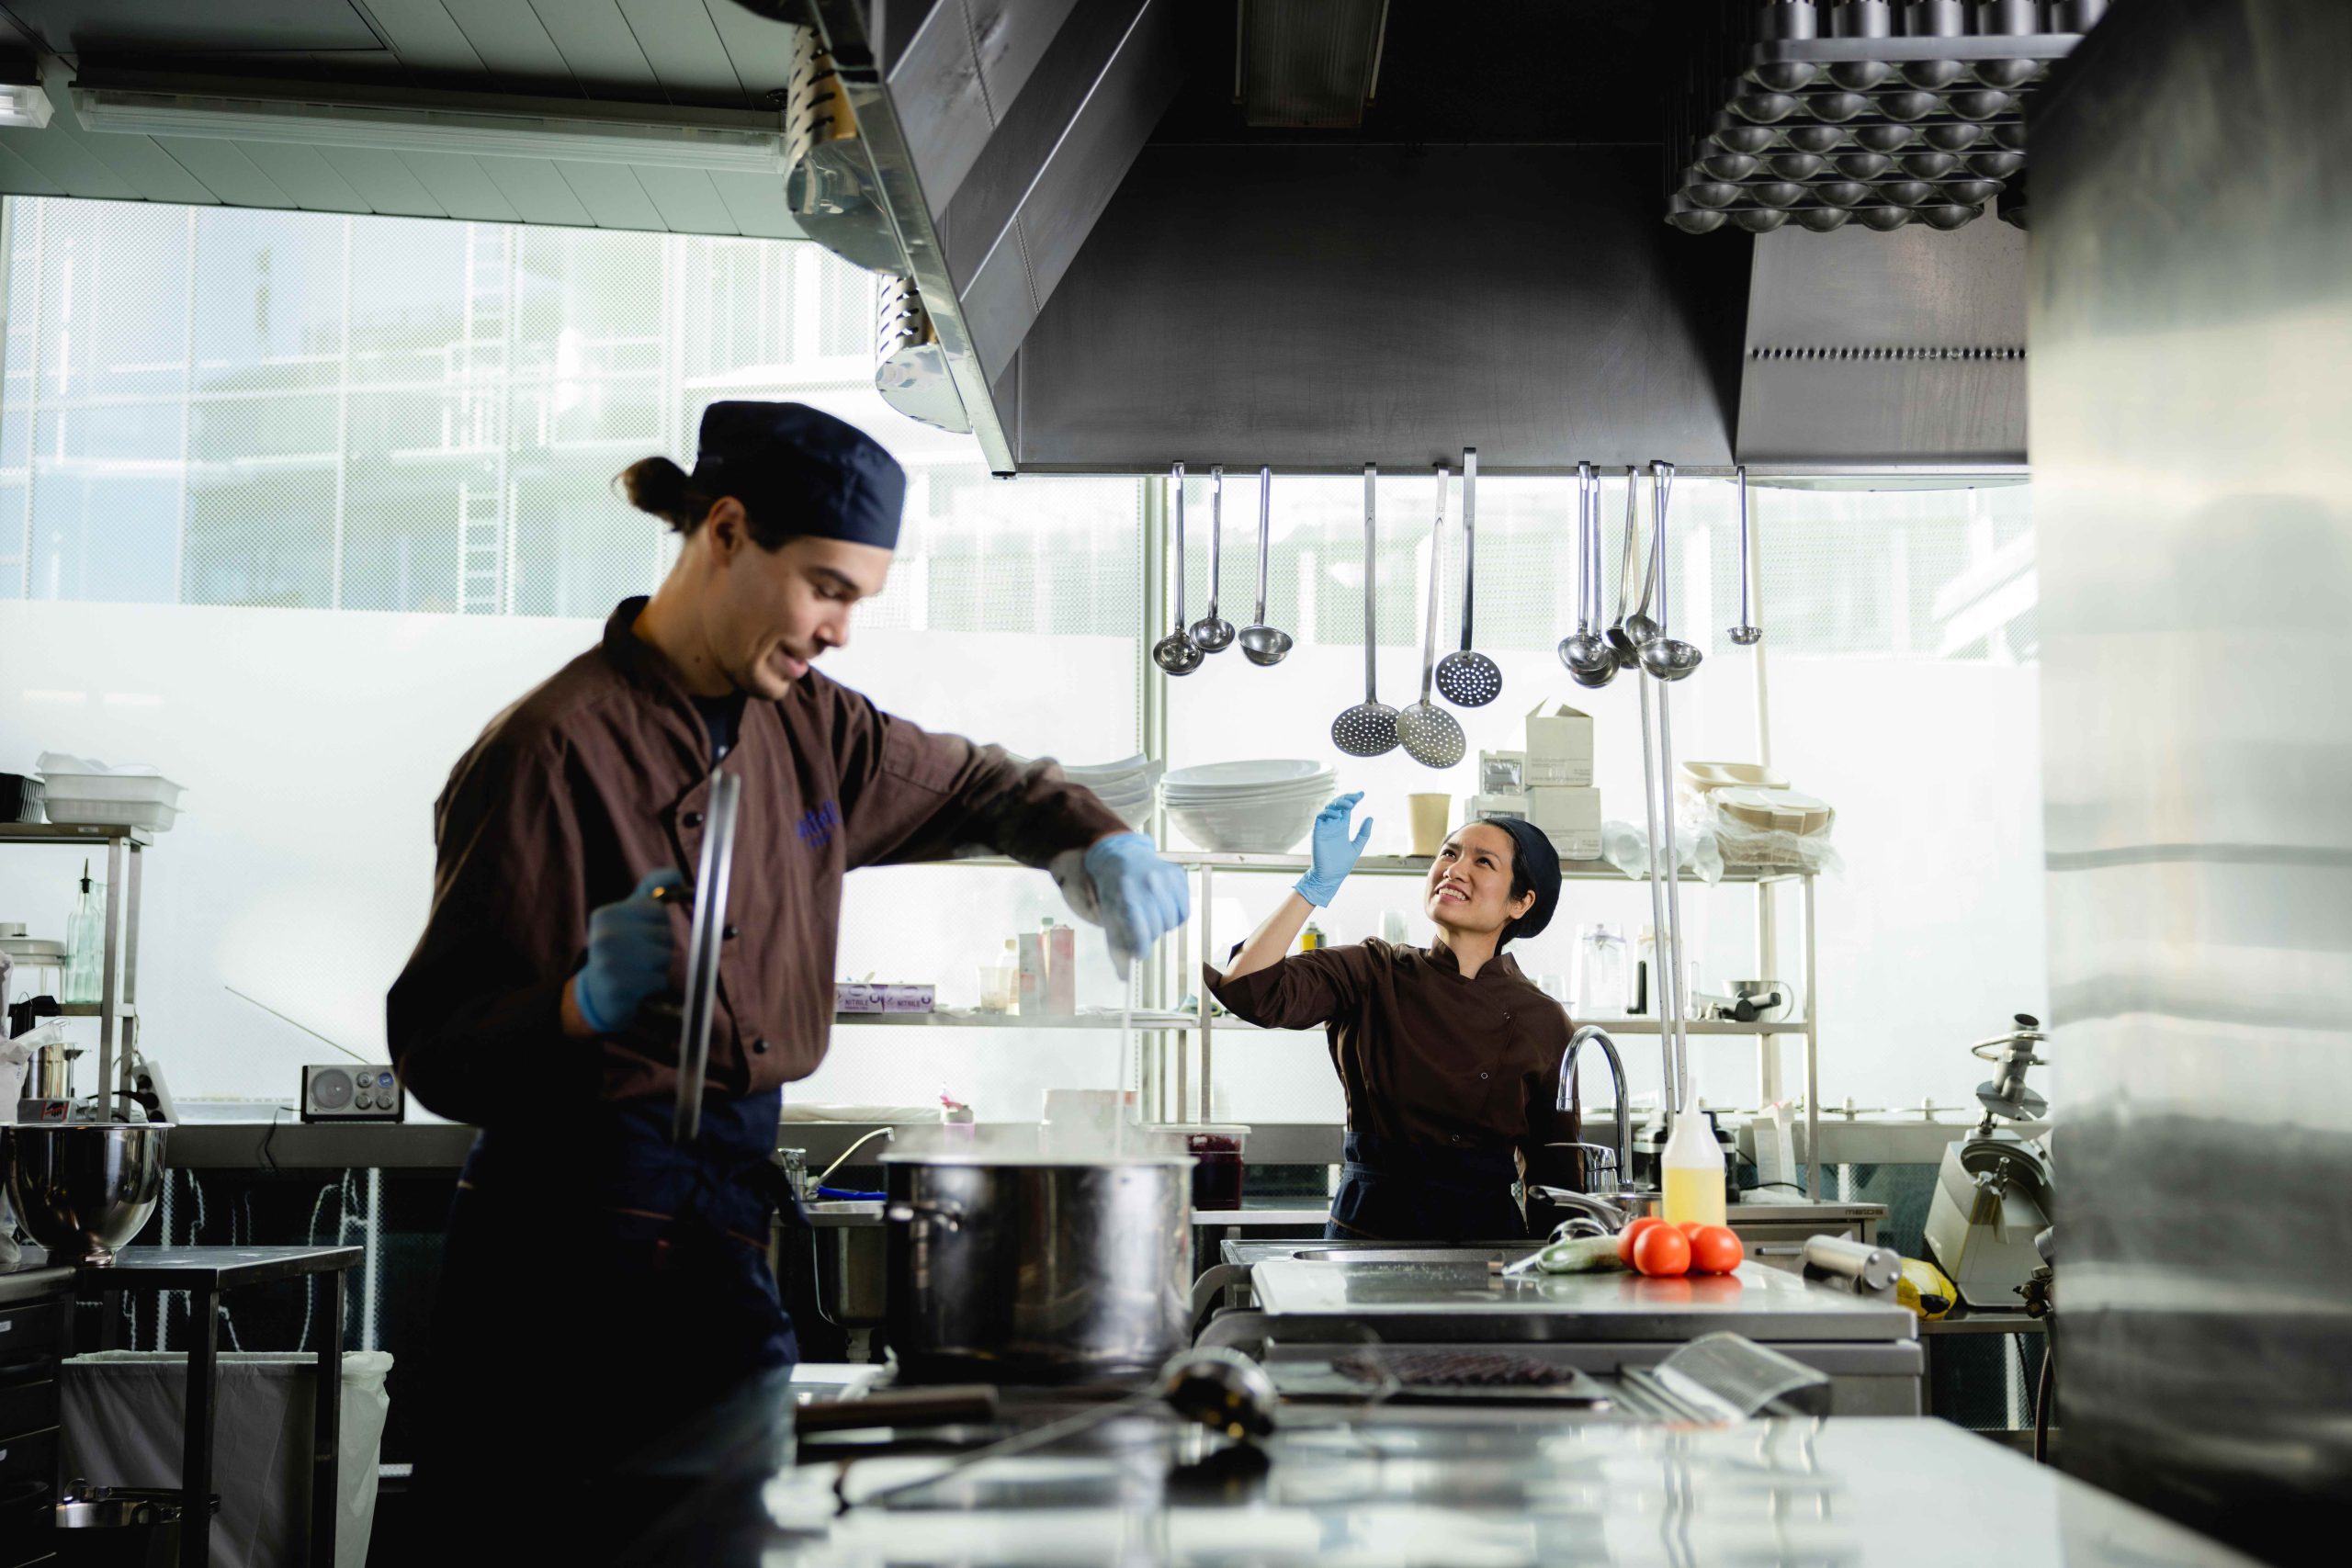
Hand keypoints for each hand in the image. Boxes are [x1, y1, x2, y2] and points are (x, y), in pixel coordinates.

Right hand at [575, 868, 686, 1033]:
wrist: (596, 993)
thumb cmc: (620, 949)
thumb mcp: (629, 916)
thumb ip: (652, 891)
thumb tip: (676, 875)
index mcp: (607, 915)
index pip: (659, 911)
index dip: (659, 925)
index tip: (640, 935)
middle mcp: (604, 936)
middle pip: (665, 935)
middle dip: (661, 947)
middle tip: (639, 957)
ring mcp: (609, 963)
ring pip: (665, 958)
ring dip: (659, 967)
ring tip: (638, 970)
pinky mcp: (618, 988)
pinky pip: (660, 981)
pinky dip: (655, 985)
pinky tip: (637, 986)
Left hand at [1081, 833, 1190, 977]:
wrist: (1120, 856)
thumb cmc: (1112, 891)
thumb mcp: (1107, 915)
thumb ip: (1116, 945)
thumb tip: (1124, 977)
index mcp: (1126, 893)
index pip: (1139, 928)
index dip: (1140, 946)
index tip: (1139, 954)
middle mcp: (1148, 883)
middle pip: (1157, 928)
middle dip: (1149, 934)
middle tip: (1141, 928)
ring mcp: (1165, 877)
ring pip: (1172, 922)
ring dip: (1161, 925)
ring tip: (1150, 915)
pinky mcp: (1178, 876)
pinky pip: (1183, 912)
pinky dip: (1174, 916)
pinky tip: (1162, 907)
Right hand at [1295, 792, 1371, 905]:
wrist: (1330, 876)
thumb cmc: (1342, 864)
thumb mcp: (1357, 847)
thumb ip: (1363, 833)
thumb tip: (1370, 817)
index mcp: (1342, 827)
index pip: (1346, 808)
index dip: (1353, 799)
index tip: (1362, 794)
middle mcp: (1333, 825)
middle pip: (1337, 805)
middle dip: (1346, 798)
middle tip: (1356, 799)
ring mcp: (1325, 828)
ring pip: (1329, 808)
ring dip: (1338, 803)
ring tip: (1349, 805)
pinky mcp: (1318, 832)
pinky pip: (1320, 817)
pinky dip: (1328, 813)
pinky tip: (1338, 815)